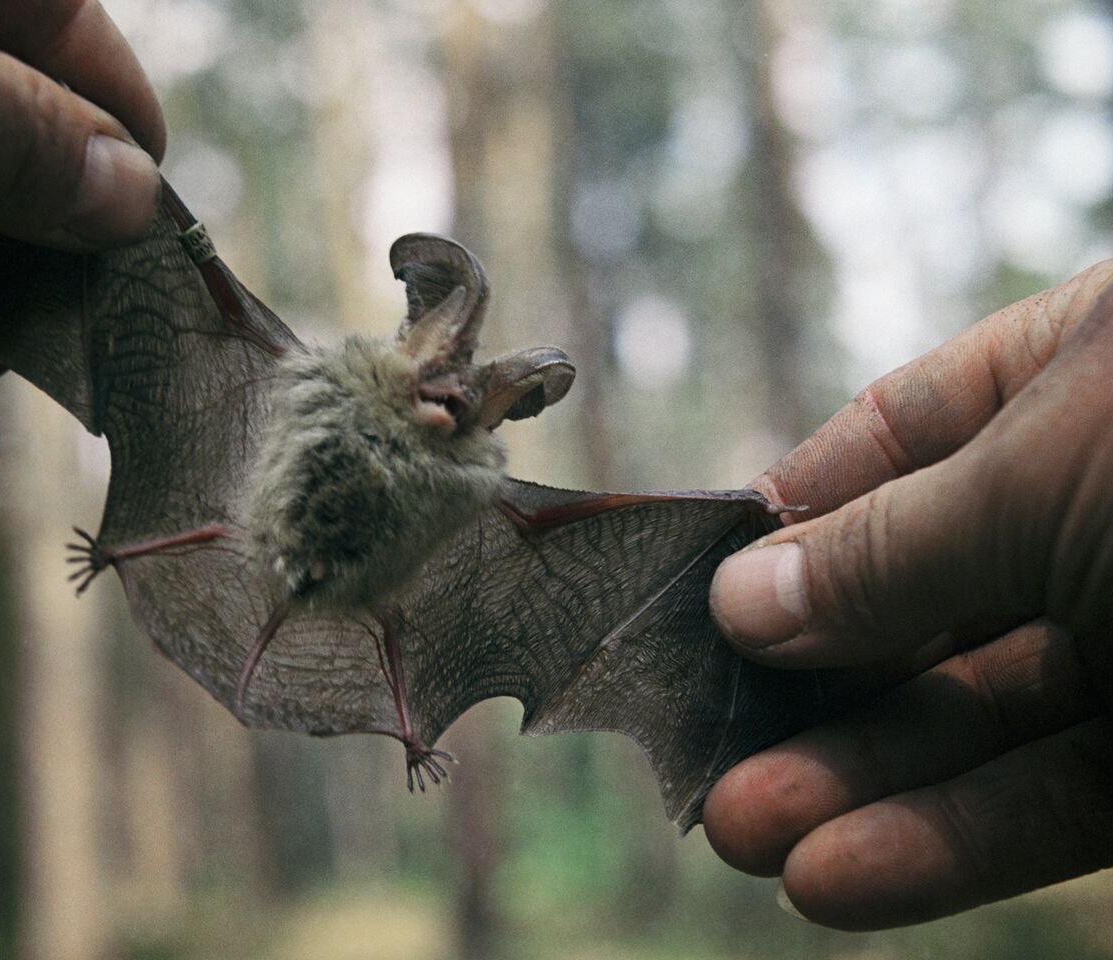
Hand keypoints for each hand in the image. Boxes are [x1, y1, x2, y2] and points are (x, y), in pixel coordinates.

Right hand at [705, 262, 1112, 928]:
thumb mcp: (1054, 470)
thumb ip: (892, 546)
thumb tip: (744, 593)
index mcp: (1084, 376)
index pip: (902, 436)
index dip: (797, 509)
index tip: (706, 584)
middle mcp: (1112, 505)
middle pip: (924, 598)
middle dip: (812, 677)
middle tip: (704, 747)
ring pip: (983, 718)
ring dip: (860, 783)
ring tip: (746, 833)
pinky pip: (1063, 801)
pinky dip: (949, 843)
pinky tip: (844, 876)